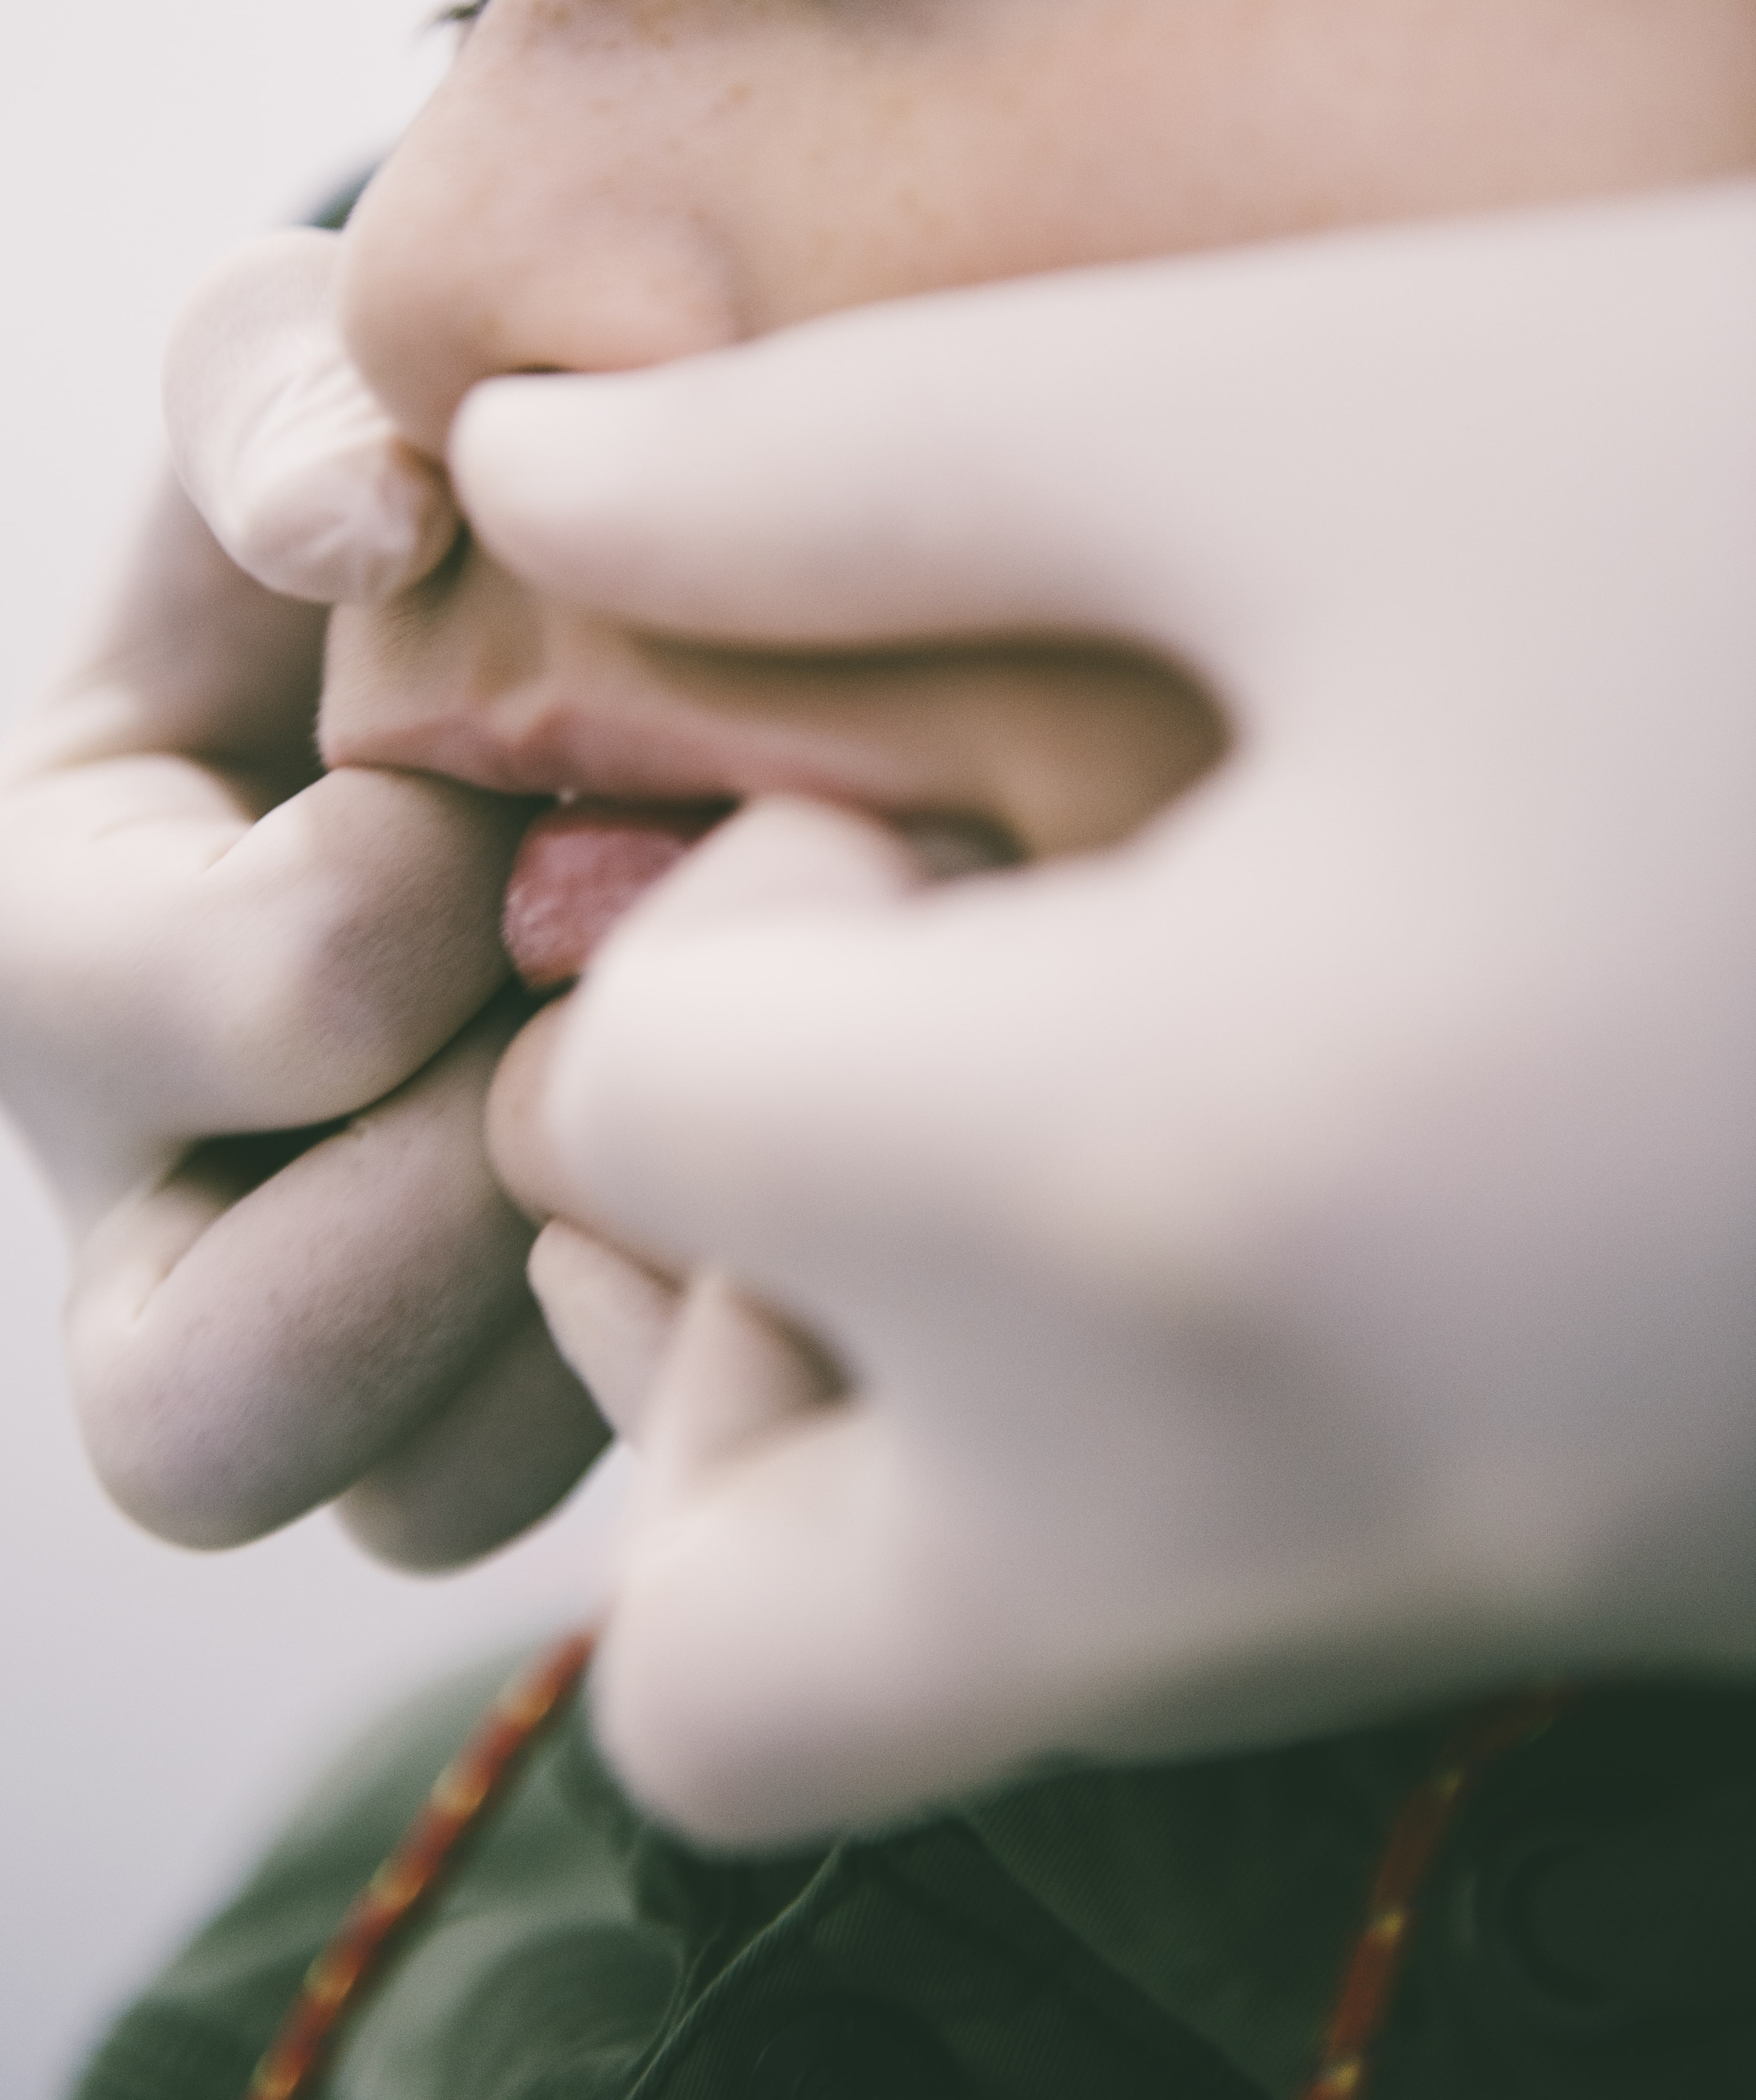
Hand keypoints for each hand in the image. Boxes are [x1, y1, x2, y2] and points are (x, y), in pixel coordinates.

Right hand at [0, 231, 605, 1567]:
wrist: (511, 650)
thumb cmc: (375, 503)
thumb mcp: (292, 380)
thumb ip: (276, 395)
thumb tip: (359, 528)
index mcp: (30, 946)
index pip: (203, 1014)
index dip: (399, 903)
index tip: (511, 777)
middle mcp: (120, 1187)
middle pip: (197, 1400)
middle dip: (454, 1211)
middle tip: (607, 1016)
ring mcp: (296, 1326)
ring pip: (392, 1496)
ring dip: (586, 1314)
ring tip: (706, 1093)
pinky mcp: (462, 1396)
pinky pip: (547, 1500)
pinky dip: (674, 1363)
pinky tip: (760, 1165)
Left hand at [460, 181, 1755, 1840]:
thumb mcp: (1334, 411)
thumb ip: (855, 459)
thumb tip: (514, 484)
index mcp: (1156, 1209)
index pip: (643, 1140)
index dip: (730, 930)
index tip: (940, 799)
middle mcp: (1266, 1523)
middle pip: (711, 1635)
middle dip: (718, 1323)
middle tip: (920, 1027)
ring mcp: (1443, 1616)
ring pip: (922, 1688)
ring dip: (870, 1415)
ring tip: (1068, 1075)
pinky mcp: (1585, 1606)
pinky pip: (1170, 1636)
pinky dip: (1098, 1448)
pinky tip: (1262, 1135)